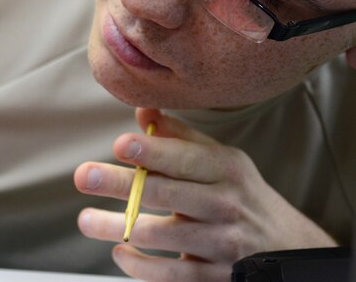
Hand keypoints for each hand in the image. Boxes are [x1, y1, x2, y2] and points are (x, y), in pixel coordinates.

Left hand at [74, 108, 336, 281]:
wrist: (290, 247)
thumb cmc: (238, 194)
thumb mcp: (221, 160)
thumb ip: (179, 137)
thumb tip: (142, 110)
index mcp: (225, 169)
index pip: (185, 158)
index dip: (152, 150)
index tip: (120, 144)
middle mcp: (226, 204)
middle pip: (167, 193)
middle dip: (123, 184)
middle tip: (85, 175)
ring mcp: (223, 243)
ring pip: (163, 235)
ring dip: (118, 227)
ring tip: (85, 220)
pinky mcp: (218, 277)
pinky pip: (174, 275)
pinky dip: (141, 266)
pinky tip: (119, 252)